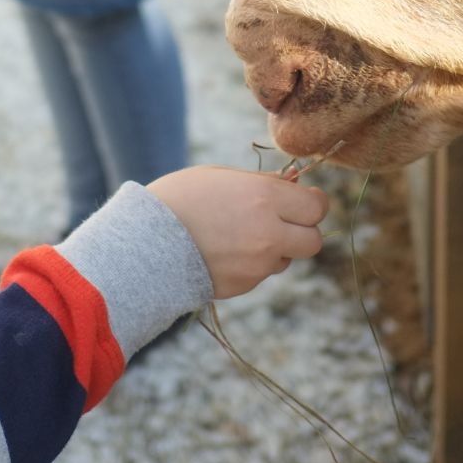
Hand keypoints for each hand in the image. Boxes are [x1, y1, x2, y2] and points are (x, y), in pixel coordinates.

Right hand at [147, 167, 329, 299]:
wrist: (145, 242)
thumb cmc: (181, 198)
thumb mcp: (222, 178)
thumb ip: (262, 182)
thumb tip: (294, 181)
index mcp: (265, 198)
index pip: (317, 206)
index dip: (312, 203)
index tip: (302, 199)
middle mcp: (269, 233)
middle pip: (314, 240)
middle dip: (303, 231)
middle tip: (283, 221)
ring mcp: (258, 263)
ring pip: (288, 258)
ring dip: (276, 248)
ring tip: (241, 236)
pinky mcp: (245, 284)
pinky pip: (262, 273)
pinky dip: (253, 264)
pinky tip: (226, 251)